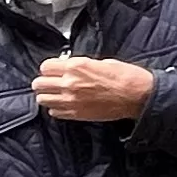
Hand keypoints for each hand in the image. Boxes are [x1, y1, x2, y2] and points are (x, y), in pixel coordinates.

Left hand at [32, 56, 156, 122]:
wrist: (137, 96)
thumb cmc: (124, 76)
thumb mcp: (101, 62)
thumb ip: (80, 65)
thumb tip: (69, 68)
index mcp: (76, 66)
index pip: (45, 67)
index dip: (49, 68)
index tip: (53, 70)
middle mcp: (70, 83)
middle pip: (39, 84)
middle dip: (43, 82)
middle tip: (49, 82)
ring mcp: (71, 100)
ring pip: (42, 99)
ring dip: (47, 96)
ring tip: (55, 94)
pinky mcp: (76, 114)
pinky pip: (54, 112)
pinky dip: (56, 108)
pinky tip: (64, 104)